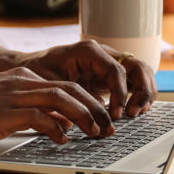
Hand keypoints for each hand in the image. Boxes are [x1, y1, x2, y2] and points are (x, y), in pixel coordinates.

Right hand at [0, 67, 115, 146]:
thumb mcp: (1, 105)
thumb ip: (30, 112)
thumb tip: (60, 126)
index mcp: (21, 77)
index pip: (66, 84)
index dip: (89, 102)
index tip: (102, 119)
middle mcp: (21, 82)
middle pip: (71, 89)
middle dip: (95, 109)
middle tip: (109, 128)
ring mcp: (12, 96)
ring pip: (62, 99)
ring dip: (85, 117)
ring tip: (96, 134)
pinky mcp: (2, 113)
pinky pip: (39, 118)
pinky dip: (56, 129)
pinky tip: (63, 140)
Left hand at [16, 39, 156, 122]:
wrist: (30, 68)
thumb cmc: (38, 73)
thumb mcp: (51, 85)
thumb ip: (71, 99)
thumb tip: (88, 121)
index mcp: (89, 51)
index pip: (116, 70)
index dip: (120, 93)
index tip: (115, 114)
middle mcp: (103, 54)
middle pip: (136, 66)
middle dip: (140, 91)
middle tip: (133, 114)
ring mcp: (108, 64)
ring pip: (140, 73)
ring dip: (143, 93)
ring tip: (136, 113)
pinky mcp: (109, 76)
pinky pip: (133, 82)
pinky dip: (138, 95)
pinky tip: (134, 111)